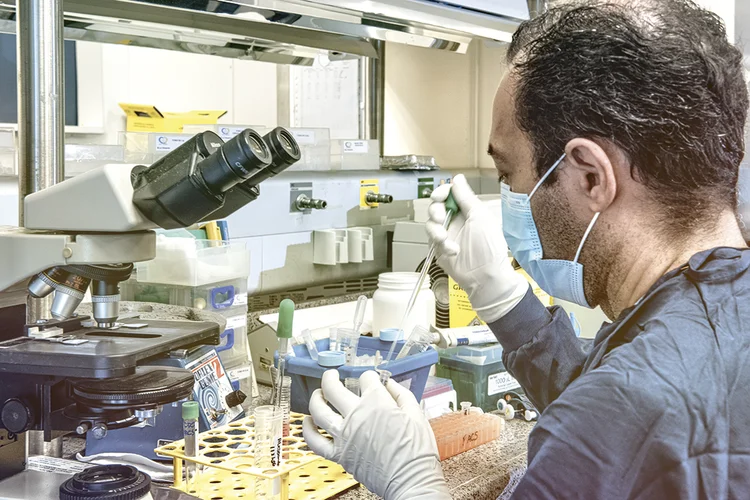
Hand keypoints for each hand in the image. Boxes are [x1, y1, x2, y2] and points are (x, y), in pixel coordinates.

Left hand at [303, 370, 449, 499]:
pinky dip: (308, 430)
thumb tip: (390, 384)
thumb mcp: (417, 414)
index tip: (371, 380)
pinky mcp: (339, 454)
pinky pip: (315, 441)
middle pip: (333, 389)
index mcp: (377, 403)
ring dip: (316, 398)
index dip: (369, 377)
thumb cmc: (416, 452)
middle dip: (331, 377)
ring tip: (318, 394)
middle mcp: (356, 416)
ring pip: (319, 410)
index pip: (365, 379)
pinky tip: (307, 422)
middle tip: (331, 375)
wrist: (411, 481)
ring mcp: (344, 435)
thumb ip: (401, 394)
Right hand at [426, 174, 527, 322]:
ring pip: (430, 223)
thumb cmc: (489, 247)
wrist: (485, 276)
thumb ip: (466, 197)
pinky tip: (452, 250)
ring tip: (445, 238)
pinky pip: (431, 240)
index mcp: (468, 210)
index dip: (442, 192)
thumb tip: (457, 178)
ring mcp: (447, 234)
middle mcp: (456, 220)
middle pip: (435, 206)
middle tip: (440, 217)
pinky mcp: (439, 248)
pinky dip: (440, 244)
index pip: (449, 194)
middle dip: (435, 210)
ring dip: (435, 229)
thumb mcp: (480, 216)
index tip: (440, 196)